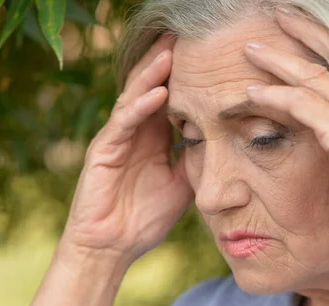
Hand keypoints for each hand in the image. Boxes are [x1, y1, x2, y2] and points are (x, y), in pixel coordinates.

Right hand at [61, 35, 192, 265]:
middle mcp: (134, 131)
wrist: (112, 247)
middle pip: (151, 85)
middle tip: (189, 36)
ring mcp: (117, 138)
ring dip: (155, 72)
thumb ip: (195, 163)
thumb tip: (224, 146)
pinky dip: (141, 105)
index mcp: (152, 138)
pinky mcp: (103, 150)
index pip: (170, 97)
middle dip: (169, 61)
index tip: (211, 56)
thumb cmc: (143, 219)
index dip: (187, 76)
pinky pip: (123, 122)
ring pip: (135, 95)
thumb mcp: (180, 187)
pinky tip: (159, 91)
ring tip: (174, 49)